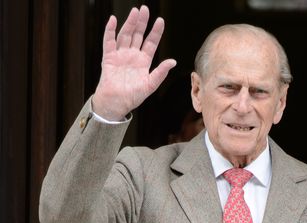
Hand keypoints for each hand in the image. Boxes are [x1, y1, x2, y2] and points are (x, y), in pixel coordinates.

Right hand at [93, 5, 175, 120]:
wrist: (116, 104)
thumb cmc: (133, 97)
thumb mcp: (150, 85)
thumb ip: (161, 72)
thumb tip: (173, 61)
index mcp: (143, 61)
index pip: (151, 42)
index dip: (155, 32)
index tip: (160, 20)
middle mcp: (132, 56)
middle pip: (138, 35)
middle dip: (142, 22)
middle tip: (144, 9)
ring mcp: (120, 55)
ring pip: (125, 35)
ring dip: (129, 23)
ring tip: (134, 11)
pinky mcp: (108, 58)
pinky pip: (109, 42)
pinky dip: (110, 31)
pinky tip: (113, 20)